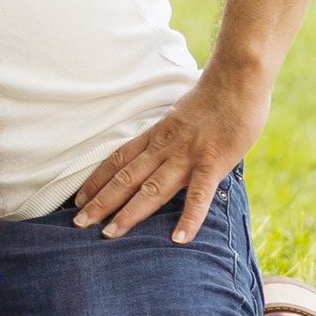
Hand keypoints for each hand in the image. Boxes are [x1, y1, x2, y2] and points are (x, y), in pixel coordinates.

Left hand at [73, 66, 271, 244]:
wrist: (237, 76)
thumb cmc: (215, 95)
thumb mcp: (183, 114)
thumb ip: (173, 135)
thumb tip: (168, 149)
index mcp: (158, 134)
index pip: (119, 159)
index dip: (97, 180)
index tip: (79, 198)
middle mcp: (165, 146)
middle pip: (126, 178)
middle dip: (101, 202)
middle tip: (78, 224)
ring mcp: (187, 155)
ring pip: (151, 188)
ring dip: (129, 213)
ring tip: (110, 235)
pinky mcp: (213, 161)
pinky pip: (199, 194)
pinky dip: (189, 217)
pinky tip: (179, 239)